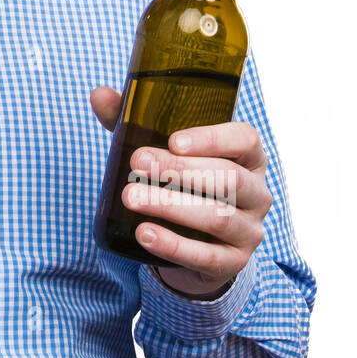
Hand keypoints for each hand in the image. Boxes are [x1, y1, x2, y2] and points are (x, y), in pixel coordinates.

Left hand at [89, 86, 271, 296]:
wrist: (197, 246)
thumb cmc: (182, 185)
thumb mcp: (164, 153)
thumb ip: (135, 123)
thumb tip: (99, 94)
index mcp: (248, 157)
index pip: (244, 139)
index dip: (212, 138)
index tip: (172, 141)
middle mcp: (257, 193)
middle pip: (228, 178)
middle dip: (180, 170)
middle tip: (137, 162)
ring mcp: (250, 231)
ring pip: (218, 217)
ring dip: (171, 206)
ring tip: (131, 198)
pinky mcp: (232, 263)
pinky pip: (207, 257)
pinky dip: (173, 245)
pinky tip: (145, 234)